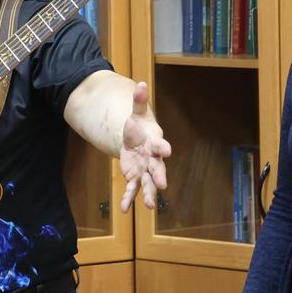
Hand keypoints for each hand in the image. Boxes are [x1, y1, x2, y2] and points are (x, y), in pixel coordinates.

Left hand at [118, 80, 170, 213]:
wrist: (135, 140)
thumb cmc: (139, 127)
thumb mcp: (136, 113)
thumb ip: (138, 101)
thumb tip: (140, 83)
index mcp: (154, 142)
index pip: (161, 145)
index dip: (163, 147)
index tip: (167, 151)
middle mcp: (152, 159)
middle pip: (158, 168)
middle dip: (160, 176)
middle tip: (162, 185)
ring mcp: (144, 170)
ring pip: (147, 183)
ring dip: (149, 194)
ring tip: (150, 206)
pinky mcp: (134, 177)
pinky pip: (132, 189)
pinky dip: (128, 198)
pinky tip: (124, 209)